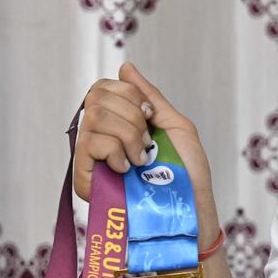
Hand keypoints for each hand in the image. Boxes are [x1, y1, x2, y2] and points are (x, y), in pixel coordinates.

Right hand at [75, 63, 220, 248]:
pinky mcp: (86, 180)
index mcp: (118, 124)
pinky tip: (127, 168)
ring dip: (128, 134)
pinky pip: (90, 144)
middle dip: (132, 115)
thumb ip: (149, 97)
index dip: (128, 95)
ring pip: (94, 117)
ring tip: (141, 158)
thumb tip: (125, 67)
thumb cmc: (188, 174)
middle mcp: (99, 138)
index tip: (150, 116)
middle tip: (148, 141)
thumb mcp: (175, 126)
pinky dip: (115, 150)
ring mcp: (90, 159)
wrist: (192, 209)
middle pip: (96, 97)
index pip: (102, 89)